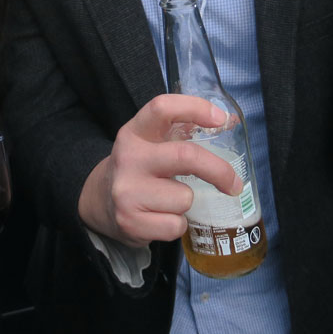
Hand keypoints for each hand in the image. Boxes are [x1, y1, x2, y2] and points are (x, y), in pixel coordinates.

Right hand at [77, 94, 241, 246]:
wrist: (99, 200)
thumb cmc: (140, 169)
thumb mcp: (150, 143)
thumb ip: (182, 131)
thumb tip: (230, 121)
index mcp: (134, 132)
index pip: (162, 108)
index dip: (194, 108)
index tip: (220, 118)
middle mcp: (128, 158)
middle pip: (186, 157)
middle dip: (218, 171)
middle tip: (233, 184)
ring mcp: (127, 191)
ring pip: (185, 198)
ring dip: (186, 203)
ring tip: (167, 201)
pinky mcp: (129, 222)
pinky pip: (176, 225)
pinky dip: (176, 225)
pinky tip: (160, 218)